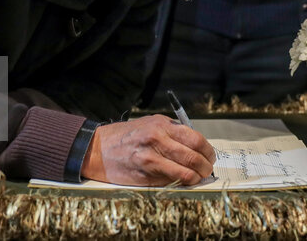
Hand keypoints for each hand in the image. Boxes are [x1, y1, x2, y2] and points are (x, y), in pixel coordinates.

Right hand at [81, 114, 215, 185]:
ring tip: (197, 177)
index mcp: (161, 125)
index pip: (196, 139)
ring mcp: (151, 159)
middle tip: (207, 169)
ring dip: (196, 178)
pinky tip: (182, 181)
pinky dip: (181, 183)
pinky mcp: (145, 176)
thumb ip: (172, 131)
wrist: (97, 149)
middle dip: (205, 166)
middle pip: (193, 157)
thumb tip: (196, 144)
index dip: (208, 151)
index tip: (209, 156)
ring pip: (186, 173)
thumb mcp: (150, 123)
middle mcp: (157, 140)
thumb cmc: (125, 136)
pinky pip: (171, 182)